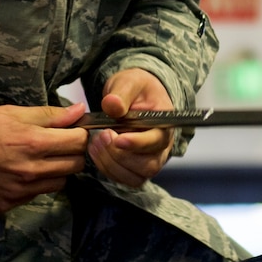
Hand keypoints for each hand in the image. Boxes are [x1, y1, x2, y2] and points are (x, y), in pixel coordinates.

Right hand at [0, 103, 88, 214]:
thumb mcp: (10, 113)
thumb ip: (48, 115)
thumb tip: (78, 111)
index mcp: (33, 143)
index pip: (78, 142)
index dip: (80, 134)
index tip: (73, 131)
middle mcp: (30, 170)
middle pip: (75, 166)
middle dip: (72, 153)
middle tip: (58, 144)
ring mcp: (20, 191)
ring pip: (59, 183)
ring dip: (56, 171)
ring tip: (38, 158)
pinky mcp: (8, 204)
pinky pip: (35, 195)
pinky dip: (34, 184)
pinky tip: (19, 172)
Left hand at [89, 69, 175, 187]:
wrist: (134, 97)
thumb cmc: (136, 89)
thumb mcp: (129, 82)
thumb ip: (122, 93)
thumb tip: (112, 105)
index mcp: (165, 124)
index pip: (157, 140)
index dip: (138, 143)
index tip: (118, 139)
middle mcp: (161, 148)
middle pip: (147, 166)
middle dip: (120, 155)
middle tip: (102, 135)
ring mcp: (149, 161)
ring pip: (134, 177)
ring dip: (110, 164)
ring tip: (96, 142)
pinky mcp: (135, 169)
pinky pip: (122, 179)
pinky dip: (106, 168)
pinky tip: (97, 150)